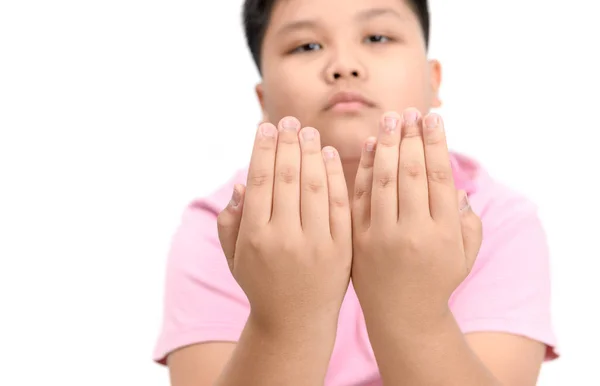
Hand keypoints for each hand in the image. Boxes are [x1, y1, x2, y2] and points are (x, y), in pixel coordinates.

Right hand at [217, 117, 352, 333]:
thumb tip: (240, 184)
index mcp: (255, 236)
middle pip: (287, 177)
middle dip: (287, 143)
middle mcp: (284, 237)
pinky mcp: (341, 249)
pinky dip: (334, 176)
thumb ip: (230, 221)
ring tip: (308, 131)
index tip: (266, 126)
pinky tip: (328, 156)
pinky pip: (338, 204)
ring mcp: (316, 243)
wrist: (295, 322)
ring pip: (314, 185)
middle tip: (289, 120)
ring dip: (310, 152)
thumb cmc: (260, 284)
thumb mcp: (234, 258)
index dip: (263, 149)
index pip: (259, 180)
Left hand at [351, 109, 481, 323]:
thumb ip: (467, 219)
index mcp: (443, 232)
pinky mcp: (357, 240)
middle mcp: (413, 232)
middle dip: (410, 137)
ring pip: (382, 180)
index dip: (436, 143)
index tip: (432, 118)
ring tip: (389, 120)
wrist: (401, 316)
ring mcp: (381, 236)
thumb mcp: (464, 254)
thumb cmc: (438, 280)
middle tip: (408, 111)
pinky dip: (362, 169)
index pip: (439, 176)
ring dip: (385, 145)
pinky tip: (367, 146)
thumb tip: (456, 184)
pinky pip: (358, 196)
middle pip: (410, 172)